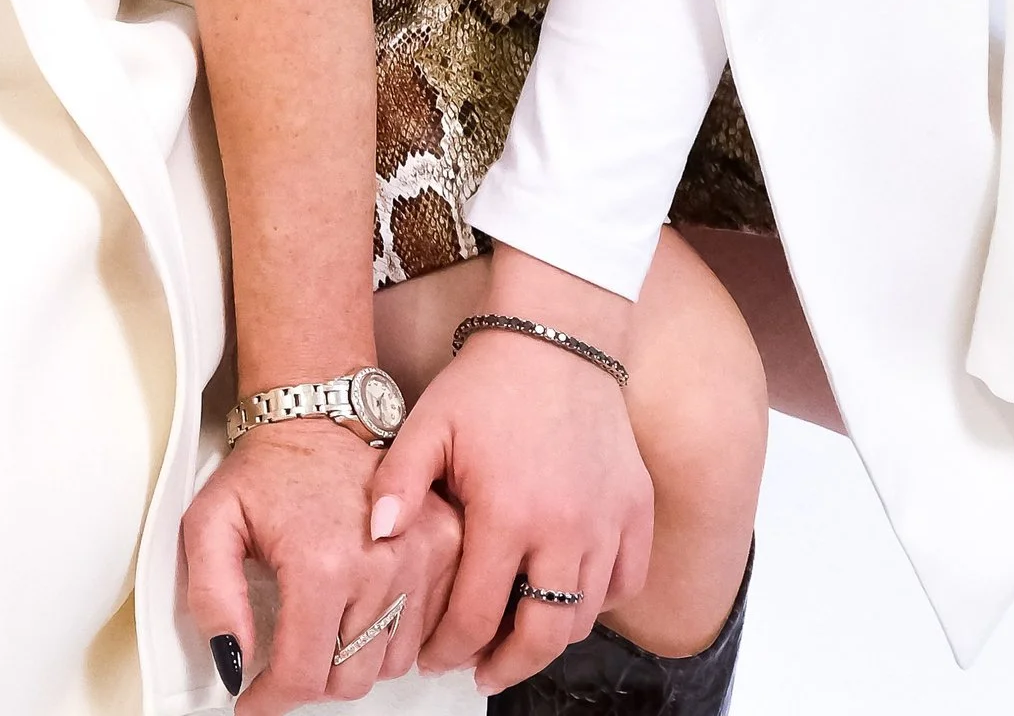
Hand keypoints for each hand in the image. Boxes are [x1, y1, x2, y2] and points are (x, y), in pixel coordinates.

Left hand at [183, 418, 452, 706]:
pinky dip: (392, 638)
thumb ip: (211, 596)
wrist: (317, 414)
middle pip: (350, 680)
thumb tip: (232, 659)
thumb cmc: (267, 468)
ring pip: (389, 664)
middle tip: (287, 652)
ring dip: (353, 659)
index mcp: (321, 563)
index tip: (253, 699)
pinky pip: (425, 632)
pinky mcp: (444, 549)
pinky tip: (360, 614)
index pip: (305, 676)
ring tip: (323, 625)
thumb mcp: (211, 521)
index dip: (271, 699)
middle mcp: (380, 566)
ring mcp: (420, 559)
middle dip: (311, 678)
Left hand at [374, 262, 651, 691]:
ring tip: (518, 638)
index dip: (452, 647)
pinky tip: (567, 597)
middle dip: (506, 667)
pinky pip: (625, 584)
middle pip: (541, 636)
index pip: (479, 614)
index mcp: (507, 514)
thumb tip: (377, 539)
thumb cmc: (486, 383)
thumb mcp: (428, 423)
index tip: (433, 658)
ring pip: (585, 617)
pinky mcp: (636, 512)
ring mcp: (608, 525)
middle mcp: (565, 531)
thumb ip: (398, 483)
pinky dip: (598, 603)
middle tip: (481, 674)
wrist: (556, 339)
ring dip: (550, 638)